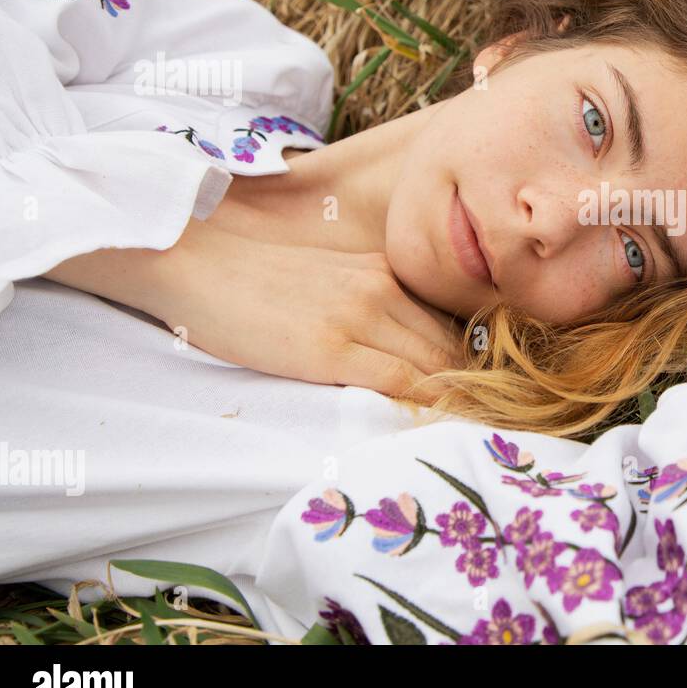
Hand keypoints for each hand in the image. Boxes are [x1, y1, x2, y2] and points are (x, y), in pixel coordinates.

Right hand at [45, 220, 466, 399]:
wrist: (192, 260)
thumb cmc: (249, 278)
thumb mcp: (326, 277)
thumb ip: (367, 301)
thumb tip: (402, 343)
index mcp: (382, 271)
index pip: (449, 321)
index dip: (472, 360)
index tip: (487, 391)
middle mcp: (381, 289)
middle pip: (453, 343)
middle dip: (476, 382)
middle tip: (494, 417)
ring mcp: (359, 316)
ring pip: (437, 363)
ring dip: (460, 396)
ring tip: (477, 427)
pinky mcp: (330, 348)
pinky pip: (402, 381)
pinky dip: (430, 403)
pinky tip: (443, 422)